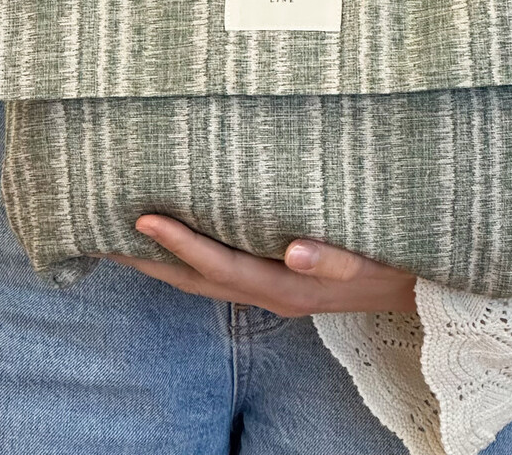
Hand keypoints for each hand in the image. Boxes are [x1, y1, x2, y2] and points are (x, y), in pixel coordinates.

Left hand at [94, 215, 417, 316]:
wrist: (415, 291)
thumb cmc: (391, 266)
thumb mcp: (369, 262)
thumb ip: (332, 258)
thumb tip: (294, 251)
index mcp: (284, 286)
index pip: (219, 263)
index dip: (179, 242)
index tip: (142, 219)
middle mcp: (268, 292)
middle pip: (193, 280)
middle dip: (145, 261)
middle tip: (97, 236)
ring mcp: (268, 291)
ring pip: (199, 279)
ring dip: (158, 261)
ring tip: (119, 239)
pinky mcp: (274, 283)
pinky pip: (218, 273)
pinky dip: (187, 257)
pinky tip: (174, 239)